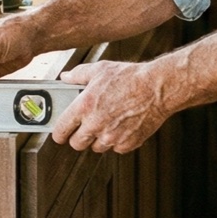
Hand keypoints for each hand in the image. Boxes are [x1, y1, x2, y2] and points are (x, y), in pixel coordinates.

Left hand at [54, 59, 168, 153]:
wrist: (157, 88)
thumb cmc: (130, 77)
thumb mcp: (100, 69)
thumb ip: (78, 74)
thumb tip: (65, 77)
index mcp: (84, 107)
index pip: (61, 130)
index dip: (58, 133)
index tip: (60, 133)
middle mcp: (96, 125)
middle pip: (77, 144)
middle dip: (78, 137)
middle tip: (85, 127)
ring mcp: (112, 137)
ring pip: (97, 147)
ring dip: (98, 139)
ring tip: (107, 123)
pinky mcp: (127, 143)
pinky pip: (116, 148)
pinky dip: (117, 140)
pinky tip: (122, 126)